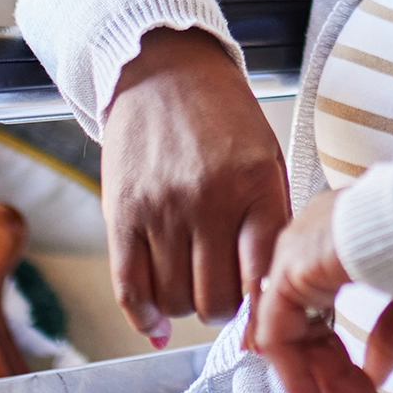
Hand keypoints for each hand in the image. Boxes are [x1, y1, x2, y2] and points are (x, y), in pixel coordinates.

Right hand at [100, 27, 290, 344]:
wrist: (163, 69)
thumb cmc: (223, 118)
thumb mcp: (267, 158)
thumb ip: (271, 222)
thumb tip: (267, 297)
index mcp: (255, 185)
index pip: (262, 277)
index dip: (266, 311)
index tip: (266, 318)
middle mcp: (208, 200)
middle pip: (215, 302)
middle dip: (224, 310)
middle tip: (225, 291)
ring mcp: (161, 209)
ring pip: (174, 301)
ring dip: (186, 306)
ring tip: (193, 283)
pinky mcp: (121, 214)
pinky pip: (130, 289)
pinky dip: (144, 317)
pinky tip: (157, 322)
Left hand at [251, 190, 392, 392]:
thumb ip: (392, 336)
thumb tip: (375, 373)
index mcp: (345, 234)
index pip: (322, 312)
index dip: (341, 364)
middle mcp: (314, 236)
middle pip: (306, 327)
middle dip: (335, 380)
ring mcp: (299, 247)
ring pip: (290, 332)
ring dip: (320, 383)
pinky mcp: (292, 266)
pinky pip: (277, 332)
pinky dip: (295, 375)